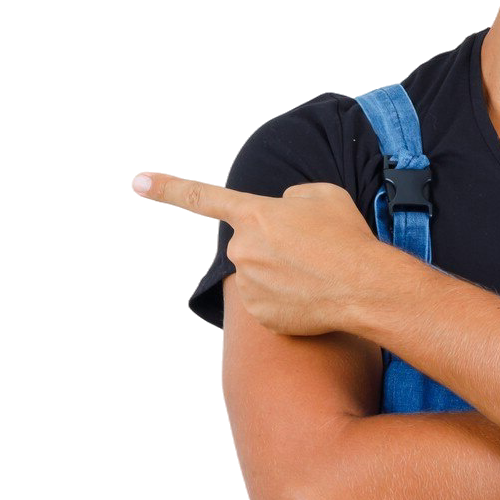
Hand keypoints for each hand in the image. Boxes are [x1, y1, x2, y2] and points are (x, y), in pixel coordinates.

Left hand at [125, 167, 388, 335]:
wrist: (366, 288)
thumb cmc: (347, 238)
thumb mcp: (322, 195)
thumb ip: (288, 199)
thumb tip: (280, 214)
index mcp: (254, 214)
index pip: (201, 197)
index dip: (165, 188)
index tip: (134, 182)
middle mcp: (243, 250)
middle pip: (249, 244)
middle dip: (273, 247)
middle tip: (310, 252)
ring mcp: (249, 287)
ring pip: (259, 275)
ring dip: (282, 274)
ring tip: (316, 274)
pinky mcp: (261, 317)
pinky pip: (268, 303)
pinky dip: (288, 301)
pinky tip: (312, 296)